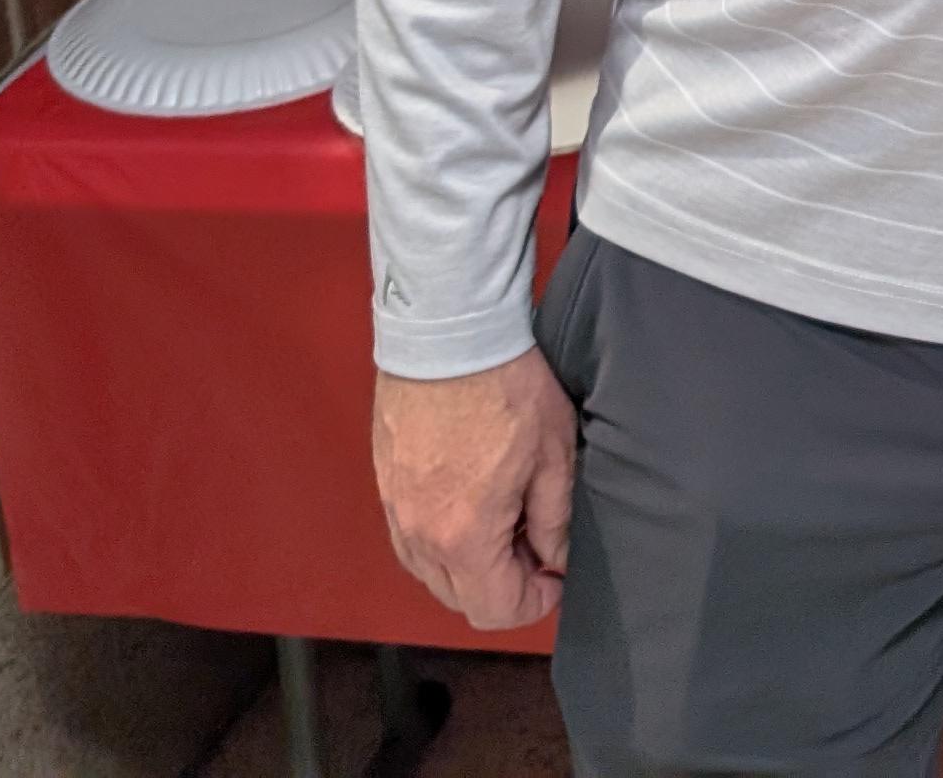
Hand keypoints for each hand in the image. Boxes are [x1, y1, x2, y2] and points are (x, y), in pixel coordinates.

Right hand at [375, 354, 577, 628]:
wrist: (450, 332)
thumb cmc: (505, 384)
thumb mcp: (554, 454)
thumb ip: (554, 519)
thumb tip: (555, 557)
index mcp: (464, 535)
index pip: (494, 609)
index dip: (534, 603)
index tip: (555, 577)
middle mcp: (419, 534)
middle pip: (459, 598)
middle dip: (503, 585)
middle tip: (536, 545)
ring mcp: (396, 510)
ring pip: (431, 572)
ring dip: (470, 565)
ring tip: (507, 520)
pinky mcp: (386, 483)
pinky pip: (411, 538)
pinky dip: (442, 538)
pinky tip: (474, 501)